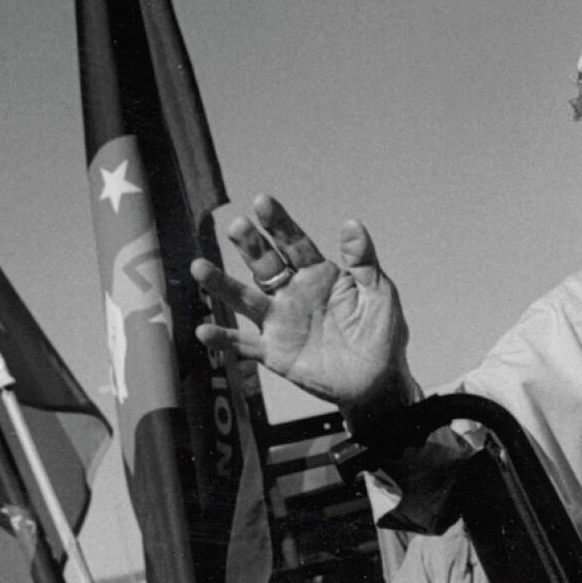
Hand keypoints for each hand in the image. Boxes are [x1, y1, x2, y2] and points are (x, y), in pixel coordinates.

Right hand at [190, 194, 410, 413]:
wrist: (378, 381)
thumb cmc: (381, 333)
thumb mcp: (379, 292)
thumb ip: (363, 260)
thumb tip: (352, 224)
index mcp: (319, 274)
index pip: (294, 243)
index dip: (279, 223)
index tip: (262, 201)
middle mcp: (293, 293)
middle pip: (266, 265)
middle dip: (251, 246)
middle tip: (237, 226)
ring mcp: (280, 322)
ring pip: (245, 299)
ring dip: (222, 284)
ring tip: (199, 267)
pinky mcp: (274, 353)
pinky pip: (244, 344)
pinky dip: (224, 339)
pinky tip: (204, 330)